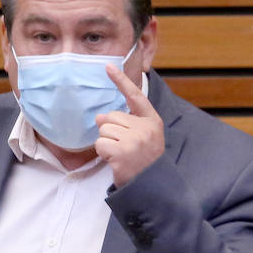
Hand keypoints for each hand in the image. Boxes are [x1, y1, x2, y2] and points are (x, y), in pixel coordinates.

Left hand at [95, 64, 164, 186]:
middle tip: (123, 147)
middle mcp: (145, 127)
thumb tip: (100, 117)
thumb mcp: (142, 137)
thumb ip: (126, 122)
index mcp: (152, 120)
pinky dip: (103, 153)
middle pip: (111, 117)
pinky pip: (100, 144)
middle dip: (111, 131)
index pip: (135, 96)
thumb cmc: (144, 160)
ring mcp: (134, 140)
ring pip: (104, 130)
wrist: (151, 185)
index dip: (121, 81)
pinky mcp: (122, 152)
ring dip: (106, 143)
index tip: (108, 66)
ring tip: (120, 154)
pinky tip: (115, 160)